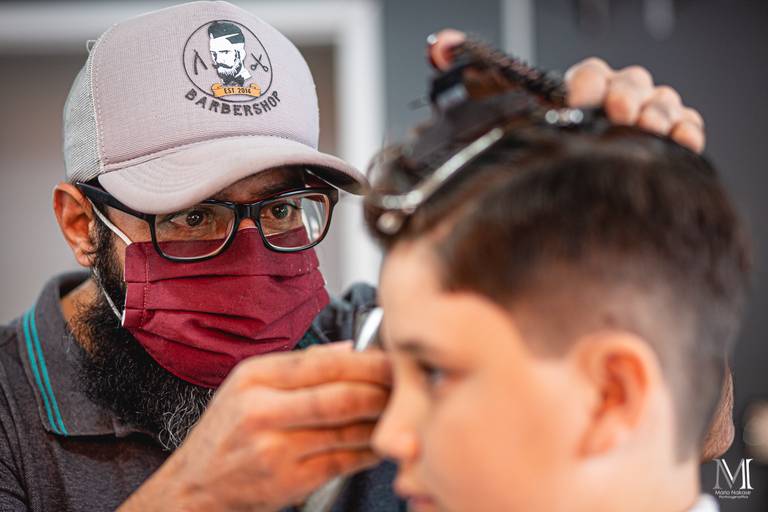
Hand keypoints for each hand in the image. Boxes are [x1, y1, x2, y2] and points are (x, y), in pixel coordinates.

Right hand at [119, 342, 390, 511]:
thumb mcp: (248, 384)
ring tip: (400, 412)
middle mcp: (262, 411)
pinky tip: (380, 441)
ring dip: (381, 421)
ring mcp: (274, 449)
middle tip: (407, 387)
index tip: (393, 360)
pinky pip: (343, 461)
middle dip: (383, 390)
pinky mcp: (288, 482)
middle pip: (341, 396)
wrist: (195, 486)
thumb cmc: (226, 431)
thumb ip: (299, 364)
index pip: (324, 363)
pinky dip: (368, 450)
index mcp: (255, 378)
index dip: (368, 361)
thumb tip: (351, 350)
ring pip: (347, 430)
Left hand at [427, 29, 705, 152]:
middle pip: (632, 83)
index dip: (589, 81)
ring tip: (647, 128)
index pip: (591, 74)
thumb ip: (471, 79)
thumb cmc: (524, 159)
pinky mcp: (659, 152)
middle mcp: (607, 107)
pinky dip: (686, 129)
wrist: (546, 214)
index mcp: (574, 96)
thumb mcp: (491, 116)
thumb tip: (439, 46)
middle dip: (627, 94)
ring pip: (660, 101)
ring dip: (658, 111)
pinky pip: (684, 128)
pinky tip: (680, 139)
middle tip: (618, 113)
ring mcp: (636, 127)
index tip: (579, 99)